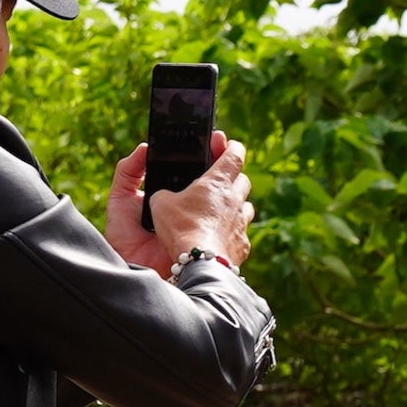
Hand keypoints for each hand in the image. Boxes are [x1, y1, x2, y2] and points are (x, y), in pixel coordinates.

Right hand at [111, 134, 253, 274]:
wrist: (200, 263)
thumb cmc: (180, 228)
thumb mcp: (161, 204)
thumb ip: (165, 194)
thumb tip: (166, 197)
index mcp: (217, 182)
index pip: (234, 154)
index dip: (231, 146)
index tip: (226, 144)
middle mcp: (235, 199)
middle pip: (242, 179)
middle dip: (232, 177)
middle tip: (218, 180)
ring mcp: (242, 222)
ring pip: (245, 205)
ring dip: (235, 204)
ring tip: (219, 209)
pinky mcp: (243, 244)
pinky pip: (241, 231)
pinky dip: (232, 229)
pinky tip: (219, 235)